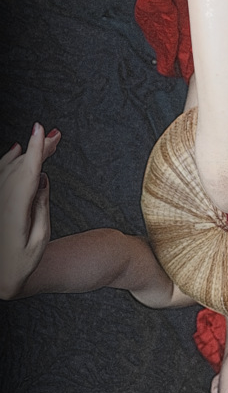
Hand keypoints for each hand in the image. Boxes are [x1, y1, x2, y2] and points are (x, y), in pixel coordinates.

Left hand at [0, 123, 60, 298]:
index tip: (40, 129)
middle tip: (56, 134)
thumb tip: (43, 179)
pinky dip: (10, 160)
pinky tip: (17, 150)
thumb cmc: (19, 263)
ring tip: (46, 140)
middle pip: (21, 166)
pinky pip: (0, 175)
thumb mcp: (38, 241)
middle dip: (38, 147)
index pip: (27, 172)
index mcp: (14, 210)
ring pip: (11, 168)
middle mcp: (1, 201)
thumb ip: (41, 208)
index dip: (35, 149)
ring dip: (28, 152)